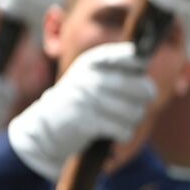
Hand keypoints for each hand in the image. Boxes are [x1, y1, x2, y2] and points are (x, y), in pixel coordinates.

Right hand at [7, 42, 153, 179]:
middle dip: (144, 99)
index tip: (141, 67)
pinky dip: (124, 134)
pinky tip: (116, 132)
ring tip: (121, 120)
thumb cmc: (78, 101)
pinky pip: (123, 129)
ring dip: (133, 120)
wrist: (44, 129)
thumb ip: (116, 68)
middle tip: (137, 105)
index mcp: (92, 62)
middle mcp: (90, 78)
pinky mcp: (88, 122)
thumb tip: (145, 63)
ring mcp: (88, 99)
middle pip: (142, 87)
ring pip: (135, 111)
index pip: (129, 55)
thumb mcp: (89, 76)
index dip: (139, 62)